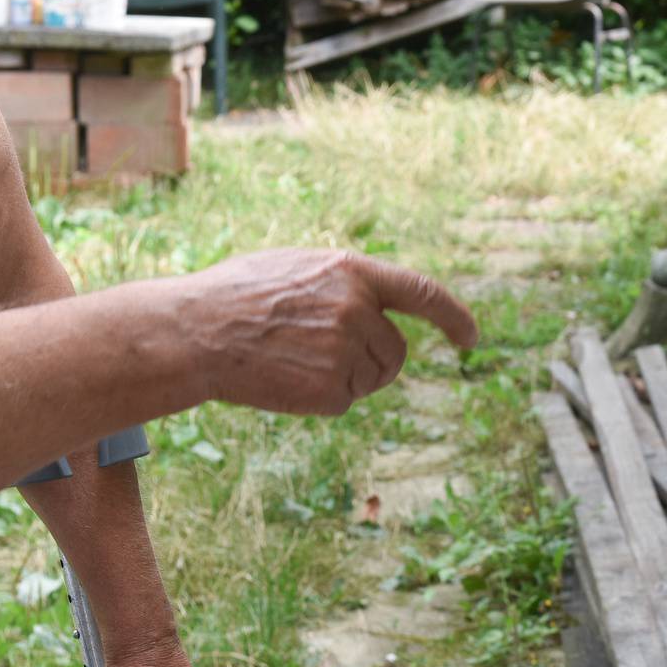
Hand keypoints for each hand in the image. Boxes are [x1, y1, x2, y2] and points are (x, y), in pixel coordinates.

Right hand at [186, 250, 477, 414]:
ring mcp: (345, 351)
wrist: (196, 332)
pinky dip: (323, 397)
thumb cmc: (237, 295)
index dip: (454, 317)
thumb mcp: (298, 266)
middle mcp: (357, 309)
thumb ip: (344, 282)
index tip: (471, 338)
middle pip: (396, 350)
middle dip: (376, 359)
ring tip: (295, 360)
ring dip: (347, 377)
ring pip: (373, 378)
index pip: (423, 293)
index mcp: (352, 271)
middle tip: (330, 357)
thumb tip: (379, 306)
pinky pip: (345, 400)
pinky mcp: (331, 391)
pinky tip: (286, 379)